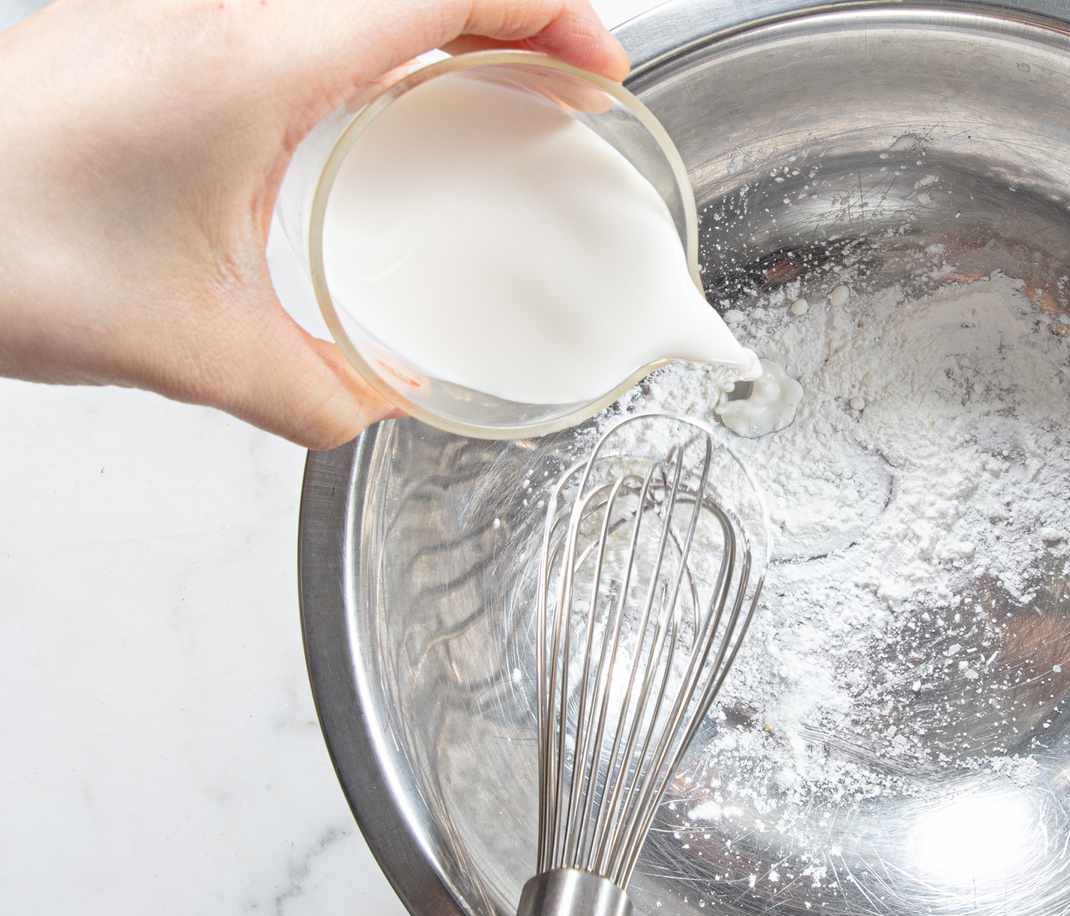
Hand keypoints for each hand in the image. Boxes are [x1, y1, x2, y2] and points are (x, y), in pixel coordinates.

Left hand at [0, 0, 627, 447]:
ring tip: (498, 92)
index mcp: (253, 58)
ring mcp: (182, 11)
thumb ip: (311, 390)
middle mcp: (221, 8)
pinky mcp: (154, 34)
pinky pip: (304, 14)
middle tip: (570, 86)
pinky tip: (381, 109)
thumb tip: (377, 405)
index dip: (545, 15)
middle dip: (515, 19)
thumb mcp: (186, 345)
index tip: (598, 70)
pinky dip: (376, 42)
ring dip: (444, 25)